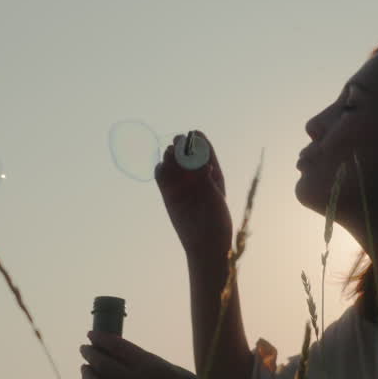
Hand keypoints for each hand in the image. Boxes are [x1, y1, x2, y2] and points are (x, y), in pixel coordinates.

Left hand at [74, 331, 204, 378]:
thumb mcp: (167, 366)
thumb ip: (143, 362)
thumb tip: (119, 354)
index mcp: (148, 364)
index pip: (115, 346)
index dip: (99, 338)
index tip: (91, 335)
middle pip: (102, 364)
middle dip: (89, 354)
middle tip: (85, 350)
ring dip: (86, 376)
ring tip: (85, 369)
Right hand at [154, 131, 232, 256]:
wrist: (205, 245)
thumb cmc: (216, 222)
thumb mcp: (214, 198)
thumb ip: (205, 179)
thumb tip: (200, 162)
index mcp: (213, 175)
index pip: (205, 151)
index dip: (200, 141)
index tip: (196, 133)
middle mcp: (196, 177)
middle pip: (187, 153)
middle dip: (183, 145)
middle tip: (180, 143)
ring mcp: (181, 185)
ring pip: (172, 162)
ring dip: (171, 155)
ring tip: (172, 154)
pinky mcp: (168, 194)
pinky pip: (161, 175)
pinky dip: (161, 168)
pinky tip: (163, 167)